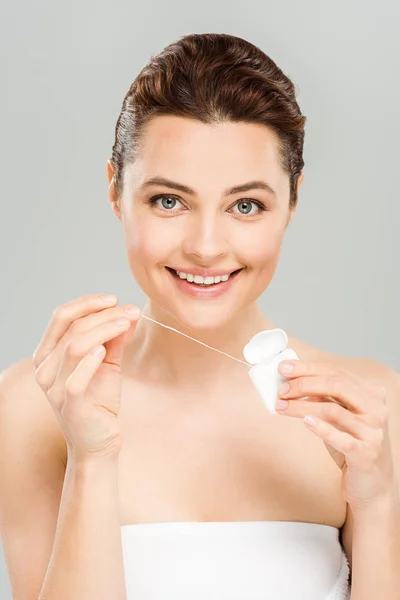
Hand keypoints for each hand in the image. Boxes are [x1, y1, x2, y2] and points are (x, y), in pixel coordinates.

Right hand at [33, 294, 140, 459]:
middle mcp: (45, 369)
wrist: (99, 441)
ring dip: (103, 330)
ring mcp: (53, 389)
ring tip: (126, 324)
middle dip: (103, 315)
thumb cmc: (99, 400)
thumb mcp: (107, 363)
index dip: (87, 303)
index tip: (114, 299)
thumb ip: (114, 339)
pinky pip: (75, 380)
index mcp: (48, 354)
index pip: (61, 317)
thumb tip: (128, 312)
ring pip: (74, 347)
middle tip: (130, 312)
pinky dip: (90, 362)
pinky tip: (105, 352)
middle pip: (71, 328)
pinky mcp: (70, 407)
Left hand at [276, 359, 396, 511]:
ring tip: (282, 406)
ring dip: (302, 406)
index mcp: (371, 393)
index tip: (284, 368)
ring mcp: (372, 432)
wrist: (372, 481)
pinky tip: (305, 422)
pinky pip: (341, 438)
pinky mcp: (365, 454)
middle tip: (281, 389)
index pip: (337, 372)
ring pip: (333, 410)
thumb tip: (294, 380)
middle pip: (337, 386)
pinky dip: (321, 428)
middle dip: (304, 384)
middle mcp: (376, 409)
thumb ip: (325, 397)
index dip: (308, 368)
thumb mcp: (340, 415)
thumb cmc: (351, 441)